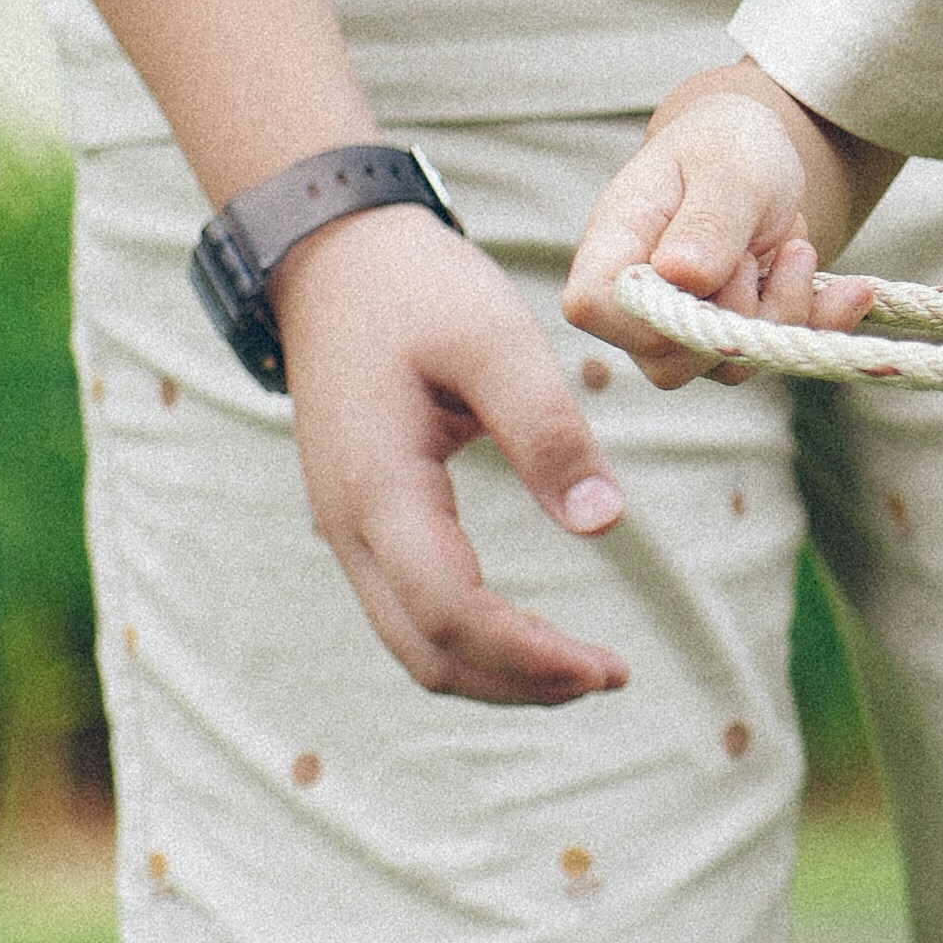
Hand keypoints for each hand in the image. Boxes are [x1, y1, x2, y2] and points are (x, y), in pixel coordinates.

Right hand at [274, 209, 631, 707]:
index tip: (608, 666)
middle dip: (520, 683)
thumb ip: (549, 431)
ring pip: (414, 643)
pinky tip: (530, 629)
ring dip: (496, 671)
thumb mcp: (495, 339)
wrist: (331, 258)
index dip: (531, 657)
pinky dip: (471, 639)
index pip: (452, 614)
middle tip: (610, 675)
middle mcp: (350, 527)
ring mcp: (347, 529)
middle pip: (428, 654)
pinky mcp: (360, 522)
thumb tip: (603, 523)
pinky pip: (409, 610)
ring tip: (581, 666)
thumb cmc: (416, 289)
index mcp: (380, 488)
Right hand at [563, 83, 860, 383]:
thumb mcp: (729, 169)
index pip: (593, 307)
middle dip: (739, 315)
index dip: (650, 316)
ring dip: (782, 315)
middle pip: (668, 359)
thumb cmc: (728, 146)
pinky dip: (817, 325)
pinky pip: (771, 357)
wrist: (757, 154)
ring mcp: (682, 325)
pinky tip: (853, 292)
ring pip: (727, 366)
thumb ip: (708, 221)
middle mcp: (638, 297)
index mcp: (613, 243)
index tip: (708, 277)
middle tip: (761, 252)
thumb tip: (682, 275)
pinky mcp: (727, 336)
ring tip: (796, 250)